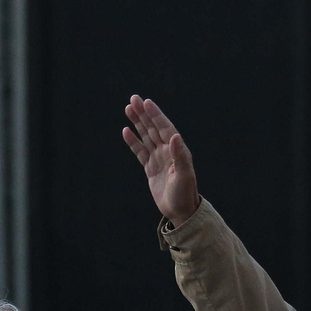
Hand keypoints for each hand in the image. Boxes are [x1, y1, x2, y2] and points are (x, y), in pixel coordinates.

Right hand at [122, 95, 199, 226]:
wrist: (180, 211)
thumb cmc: (185, 194)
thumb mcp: (184, 176)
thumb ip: (180, 156)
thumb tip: (174, 136)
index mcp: (177, 150)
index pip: (164, 128)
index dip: (155, 115)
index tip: (146, 102)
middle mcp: (167, 151)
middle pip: (153, 128)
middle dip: (143, 113)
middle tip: (133, 99)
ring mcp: (158, 159)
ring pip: (145, 137)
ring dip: (137, 123)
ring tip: (128, 108)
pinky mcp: (150, 168)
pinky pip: (140, 151)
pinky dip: (133, 141)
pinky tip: (126, 131)